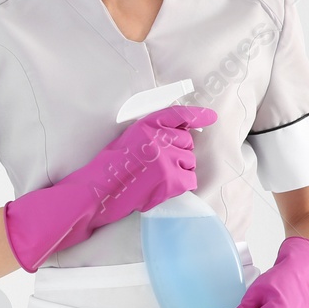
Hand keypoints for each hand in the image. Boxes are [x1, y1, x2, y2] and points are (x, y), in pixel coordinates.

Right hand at [80, 104, 216, 221]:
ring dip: (180, 169)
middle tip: (158, 165)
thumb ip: (151, 134)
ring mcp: (166, 160)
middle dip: (179, 152)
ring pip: (190, 161)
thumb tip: (178, 135)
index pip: (178, 115)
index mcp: (145, 126)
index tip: (211, 117)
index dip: (197, 115)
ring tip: (157, 177)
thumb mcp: (128, 139)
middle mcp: (158, 139)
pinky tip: (164, 187)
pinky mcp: (171, 180)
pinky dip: (182, 184)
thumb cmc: (109, 168)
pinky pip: (190, 179)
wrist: (98, 192)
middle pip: (187, 142)